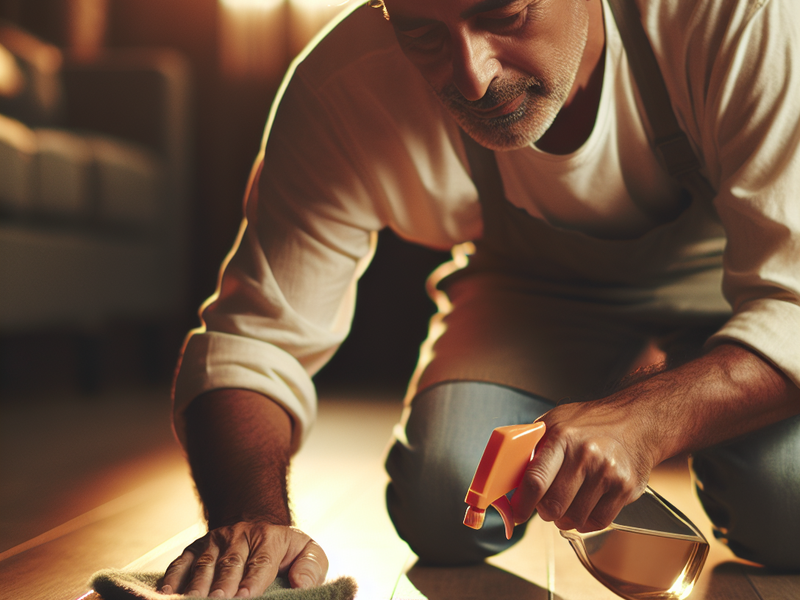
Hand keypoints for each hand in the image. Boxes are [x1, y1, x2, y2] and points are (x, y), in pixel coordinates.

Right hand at [160, 521, 327, 597]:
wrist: (258, 524)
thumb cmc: (285, 550)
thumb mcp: (306, 552)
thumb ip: (311, 567)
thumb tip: (302, 583)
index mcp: (270, 538)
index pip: (261, 562)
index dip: (252, 581)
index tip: (245, 597)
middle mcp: (239, 536)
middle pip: (229, 565)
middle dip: (221, 586)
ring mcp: (215, 541)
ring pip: (204, 565)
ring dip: (196, 586)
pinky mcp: (195, 548)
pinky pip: (182, 563)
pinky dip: (172, 578)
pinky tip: (166, 595)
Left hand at [510, 398, 657, 533]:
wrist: (636, 421)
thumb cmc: (589, 423)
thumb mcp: (555, 422)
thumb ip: (533, 447)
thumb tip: (509, 476)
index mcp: (562, 437)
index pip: (535, 480)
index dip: (522, 504)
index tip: (516, 514)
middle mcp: (585, 455)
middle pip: (553, 505)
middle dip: (543, 511)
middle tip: (544, 506)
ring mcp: (607, 473)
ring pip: (574, 517)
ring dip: (565, 518)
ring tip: (566, 504)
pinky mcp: (625, 488)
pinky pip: (598, 522)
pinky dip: (586, 522)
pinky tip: (584, 508)